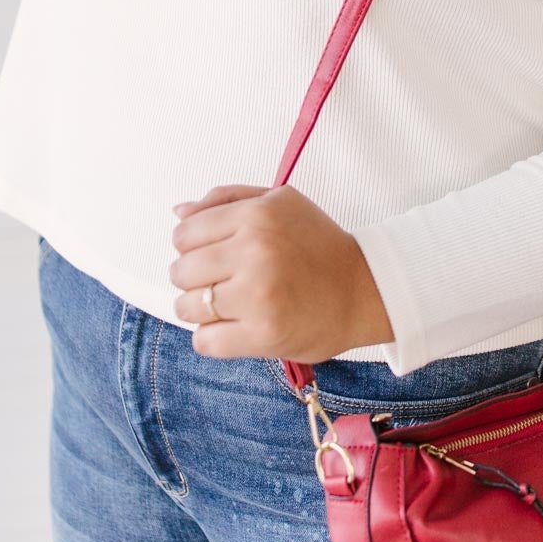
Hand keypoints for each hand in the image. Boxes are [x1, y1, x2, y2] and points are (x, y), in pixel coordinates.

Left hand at [168, 184, 394, 362]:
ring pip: (188, 307)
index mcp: (258, 215)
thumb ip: (226, 200)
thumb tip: (178, 213)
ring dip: (200, 311)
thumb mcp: (279, 203)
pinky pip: (204, 341)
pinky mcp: (263, 334)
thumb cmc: (319, 246)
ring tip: (227, 307)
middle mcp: (255, 251)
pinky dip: (212, 338)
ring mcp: (258, 295)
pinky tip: (234, 328)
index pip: (184, 233)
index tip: (211, 255)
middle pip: (181, 271)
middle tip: (222, 282)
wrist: (364, 290)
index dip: (192, 247)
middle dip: (194, 279)